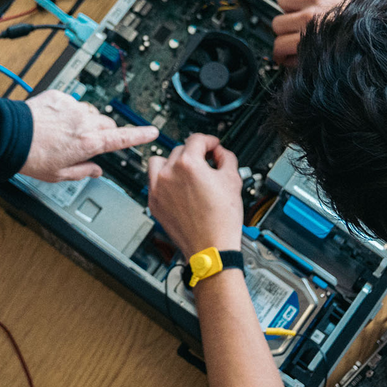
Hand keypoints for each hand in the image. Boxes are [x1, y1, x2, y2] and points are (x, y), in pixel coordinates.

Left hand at [19, 89, 158, 181]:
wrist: (8, 136)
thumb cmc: (31, 157)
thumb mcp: (59, 174)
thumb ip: (83, 171)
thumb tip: (95, 170)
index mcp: (88, 143)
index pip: (122, 138)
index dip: (140, 135)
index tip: (152, 132)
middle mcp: (84, 123)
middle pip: (107, 123)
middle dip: (103, 132)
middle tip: (89, 141)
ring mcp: (72, 108)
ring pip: (90, 112)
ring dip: (85, 120)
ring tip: (67, 131)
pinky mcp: (59, 97)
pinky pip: (72, 102)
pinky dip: (68, 110)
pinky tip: (54, 120)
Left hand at [147, 134, 244, 256]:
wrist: (210, 247)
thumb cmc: (221, 220)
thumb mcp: (233, 180)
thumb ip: (227, 158)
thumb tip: (220, 153)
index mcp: (188, 164)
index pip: (196, 139)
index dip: (209, 141)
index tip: (212, 146)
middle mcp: (168, 174)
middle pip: (179, 149)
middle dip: (194, 154)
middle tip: (205, 164)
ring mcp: (158, 189)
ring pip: (159, 162)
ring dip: (173, 163)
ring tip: (186, 173)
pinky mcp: (153, 203)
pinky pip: (154, 183)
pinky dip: (164, 181)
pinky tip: (179, 189)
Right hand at [273, 0, 363, 65]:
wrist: (385, 23)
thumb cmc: (361, 41)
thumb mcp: (331, 59)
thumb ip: (307, 60)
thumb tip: (289, 60)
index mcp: (312, 37)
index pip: (278, 45)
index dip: (279, 54)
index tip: (283, 54)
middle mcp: (311, 16)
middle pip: (276, 23)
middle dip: (283, 32)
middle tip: (293, 36)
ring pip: (283, 0)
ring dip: (290, 9)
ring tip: (301, 15)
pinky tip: (312, 0)